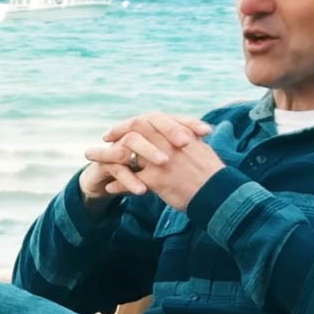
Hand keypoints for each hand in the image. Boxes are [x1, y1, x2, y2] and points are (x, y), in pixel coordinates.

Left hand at [80, 113, 216, 209]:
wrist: (220, 193)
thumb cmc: (213, 175)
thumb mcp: (200, 150)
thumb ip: (187, 140)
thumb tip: (184, 136)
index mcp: (178, 133)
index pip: (149, 119)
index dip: (132, 123)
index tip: (120, 128)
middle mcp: (168, 143)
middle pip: (135, 130)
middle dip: (117, 131)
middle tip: (105, 137)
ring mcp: (161, 160)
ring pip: (127, 154)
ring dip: (107, 156)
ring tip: (93, 160)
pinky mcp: (158, 179)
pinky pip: (130, 180)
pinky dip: (118, 184)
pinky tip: (110, 188)